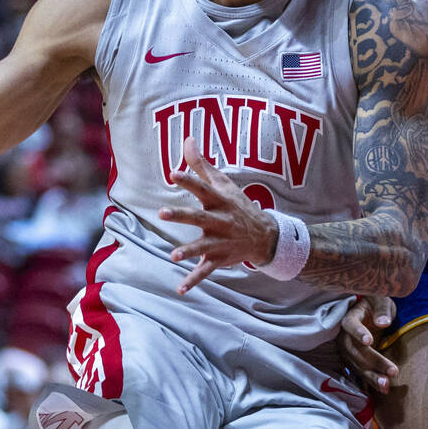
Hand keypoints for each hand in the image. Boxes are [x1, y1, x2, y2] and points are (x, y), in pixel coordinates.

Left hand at [159, 137, 278, 294]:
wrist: (265, 236)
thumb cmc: (238, 205)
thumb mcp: (223, 184)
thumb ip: (201, 165)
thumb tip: (188, 139)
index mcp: (220, 201)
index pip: (202, 188)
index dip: (189, 180)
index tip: (173, 173)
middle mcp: (220, 221)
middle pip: (199, 217)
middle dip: (181, 215)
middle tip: (162, 213)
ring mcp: (221, 241)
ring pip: (203, 246)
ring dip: (189, 251)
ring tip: (173, 256)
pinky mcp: (220, 258)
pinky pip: (206, 271)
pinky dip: (193, 281)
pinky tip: (180, 289)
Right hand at [339, 295, 397, 393]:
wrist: (369, 312)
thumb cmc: (375, 303)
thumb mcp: (380, 299)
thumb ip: (382, 310)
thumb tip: (383, 323)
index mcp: (350, 317)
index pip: (351, 325)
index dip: (358, 332)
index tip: (369, 340)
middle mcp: (344, 336)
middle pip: (356, 350)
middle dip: (374, 362)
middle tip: (393, 370)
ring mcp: (347, 351)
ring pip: (357, 365)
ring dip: (372, 377)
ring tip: (386, 385)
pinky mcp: (352, 361)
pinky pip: (360, 373)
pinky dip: (371, 382)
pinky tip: (383, 389)